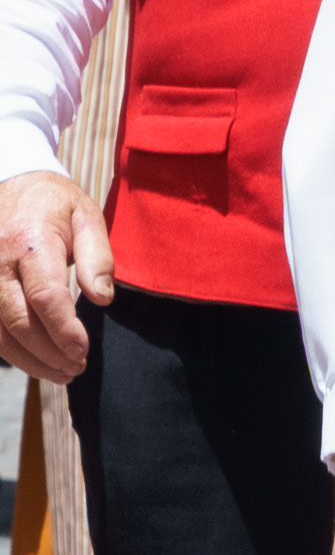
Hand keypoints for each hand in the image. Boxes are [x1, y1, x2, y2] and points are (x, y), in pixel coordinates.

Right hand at [0, 171, 113, 382]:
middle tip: (78, 367)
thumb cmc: (54, 202)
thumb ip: (98, 257)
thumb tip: (102, 299)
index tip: (83, 351)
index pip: (45, 296)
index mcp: (30, 242)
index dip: (64, 330)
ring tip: (62, 373)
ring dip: (29, 360)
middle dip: (50, 353)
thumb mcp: (87, 216)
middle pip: (19, 321)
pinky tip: (36, 360)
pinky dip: (11, 350)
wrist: (12, 181)